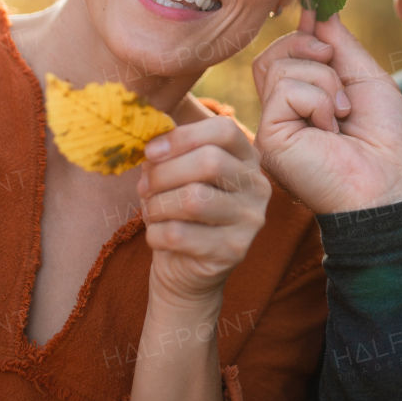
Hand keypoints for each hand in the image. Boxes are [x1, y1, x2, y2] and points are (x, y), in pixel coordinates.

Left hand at [136, 116, 271, 305]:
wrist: (186, 270)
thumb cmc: (179, 213)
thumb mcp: (177, 175)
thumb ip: (171, 153)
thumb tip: (152, 144)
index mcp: (246, 158)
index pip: (224, 129)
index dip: (183, 136)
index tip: (151, 151)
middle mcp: (257, 185)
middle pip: (209, 162)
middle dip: (163, 173)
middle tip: (144, 187)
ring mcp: (251, 220)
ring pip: (194, 199)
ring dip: (158, 205)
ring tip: (151, 212)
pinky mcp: (234, 250)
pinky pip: (181, 234)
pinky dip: (156, 233)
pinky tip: (157, 236)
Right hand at [253, 9, 401, 214]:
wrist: (390, 185)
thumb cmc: (386, 141)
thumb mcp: (365, 78)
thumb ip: (339, 43)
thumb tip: (320, 8)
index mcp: (303, 101)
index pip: (284, 53)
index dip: (301, 30)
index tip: (317, 6)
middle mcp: (283, 113)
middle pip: (274, 53)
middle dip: (310, 47)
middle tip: (337, 71)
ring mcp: (273, 125)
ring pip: (280, 66)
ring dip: (324, 82)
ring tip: (342, 114)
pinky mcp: (269, 137)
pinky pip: (286, 89)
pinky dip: (318, 100)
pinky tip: (331, 128)